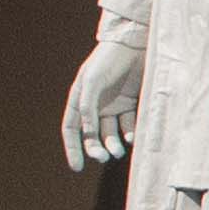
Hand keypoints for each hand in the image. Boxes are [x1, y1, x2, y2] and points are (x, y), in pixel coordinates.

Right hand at [62, 31, 142, 171]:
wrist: (136, 42)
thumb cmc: (109, 59)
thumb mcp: (92, 81)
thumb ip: (86, 106)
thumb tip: (86, 132)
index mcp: (80, 99)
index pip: (72, 129)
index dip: (73, 148)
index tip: (77, 167)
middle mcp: (96, 105)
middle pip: (93, 135)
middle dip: (96, 149)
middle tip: (104, 157)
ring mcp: (115, 104)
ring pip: (112, 133)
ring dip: (114, 144)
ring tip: (118, 151)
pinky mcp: (133, 102)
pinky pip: (130, 124)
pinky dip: (131, 133)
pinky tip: (133, 137)